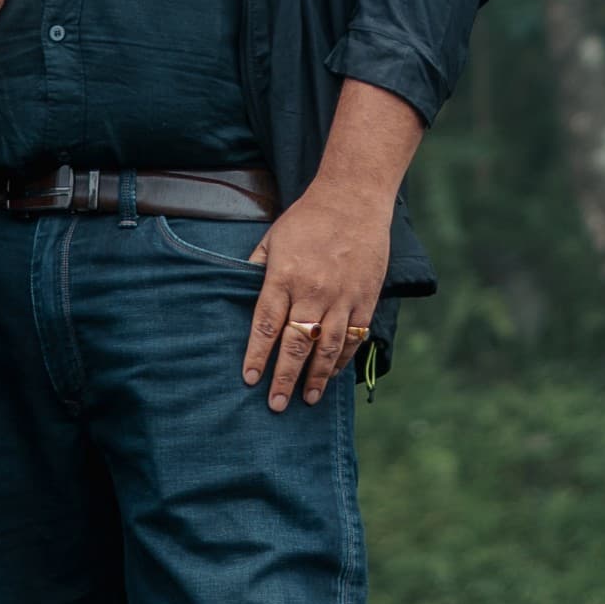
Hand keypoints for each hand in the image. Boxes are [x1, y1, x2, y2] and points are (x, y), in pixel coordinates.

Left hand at [243, 170, 390, 409]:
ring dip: (316, 377)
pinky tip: (333, 374)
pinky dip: (343, 360)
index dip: (257, 354)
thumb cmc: (308, 218)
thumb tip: (239, 292)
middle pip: (296, 344)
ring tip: (306, 399)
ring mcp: (342, 298)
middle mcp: (313, 292)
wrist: (354, 199)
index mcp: (285, 277)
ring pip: (328, 348)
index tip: (249, 378)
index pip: (267, 325)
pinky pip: (354, 338)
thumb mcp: (273, 238)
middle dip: (284, 377)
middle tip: (276, 404)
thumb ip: (257, 267)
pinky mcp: (365, 299)